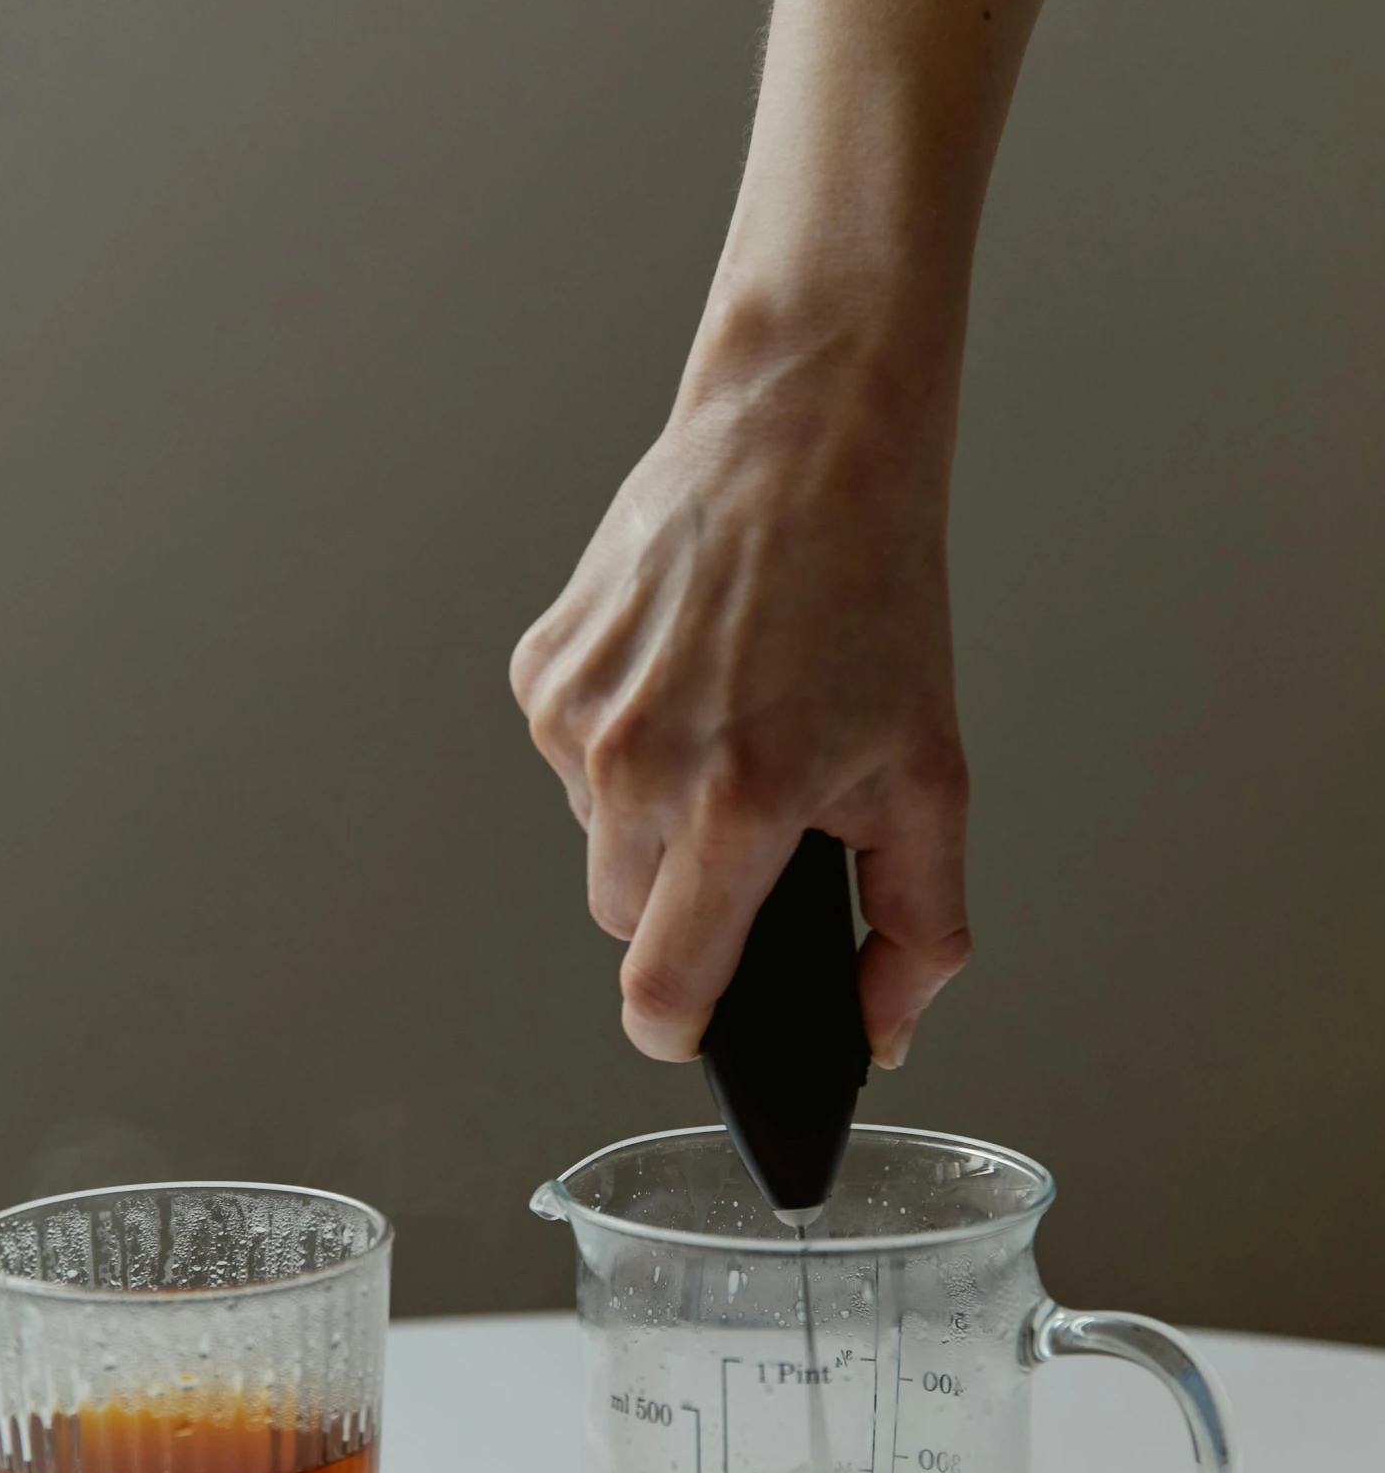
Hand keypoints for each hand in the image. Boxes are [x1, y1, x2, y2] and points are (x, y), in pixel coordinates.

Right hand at [510, 299, 971, 1064]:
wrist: (802, 440)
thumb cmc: (872, 593)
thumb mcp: (931, 774)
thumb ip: (919, 928)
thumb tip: (885, 1030)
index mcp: (735, 803)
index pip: (658, 991)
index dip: (680, 1031)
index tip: (700, 1029)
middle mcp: (635, 765)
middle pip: (629, 923)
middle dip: (689, 902)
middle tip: (759, 818)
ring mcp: (575, 716)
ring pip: (598, 844)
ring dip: (653, 823)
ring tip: (727, 728)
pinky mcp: (541, 670)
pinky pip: (569, 767)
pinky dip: (621, 752)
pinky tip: (682, 685)